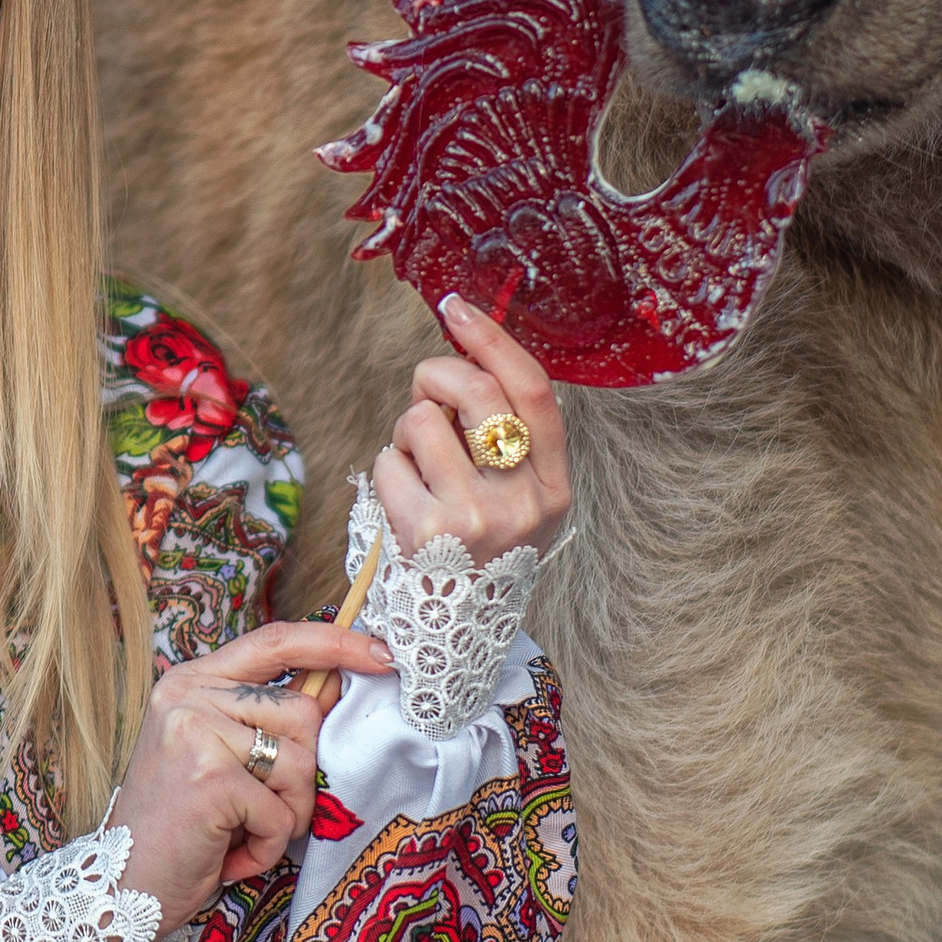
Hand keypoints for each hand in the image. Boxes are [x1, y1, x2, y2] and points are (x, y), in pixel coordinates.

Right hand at [114, 619, 396, 932]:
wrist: (121, 886)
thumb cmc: (179, 826)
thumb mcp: (217, 757)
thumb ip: (266, 720)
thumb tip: (336, 688)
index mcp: (192, 681)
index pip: (276, 641)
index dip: (334, 643)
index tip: (381, 654)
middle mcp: (189, 696)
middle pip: (304, 713)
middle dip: (302, 776)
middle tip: (261, 812)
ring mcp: (196, 734)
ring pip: (300, 764)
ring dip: (285, 816)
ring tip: (240, 833)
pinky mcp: (210, 779)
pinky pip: (280, 813)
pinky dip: (265, 847)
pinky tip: (228, 855)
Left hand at [371, 295, 570, 566]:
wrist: (452, 634)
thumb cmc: (476, 549)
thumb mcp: (514, 499)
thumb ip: (500, 435)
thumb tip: (461, 353)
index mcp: (554, 486)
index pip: (535, 391)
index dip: (494, 339)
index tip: (457, 307)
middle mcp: (524, 501)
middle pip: (477, 391)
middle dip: (437, 375)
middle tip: (425, 395)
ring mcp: (477, 517)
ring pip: (422, 421)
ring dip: (406, 432)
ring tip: (417, 466)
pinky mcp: (427, 533)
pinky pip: (388, 460)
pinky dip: (386, 470)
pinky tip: (401, 502)